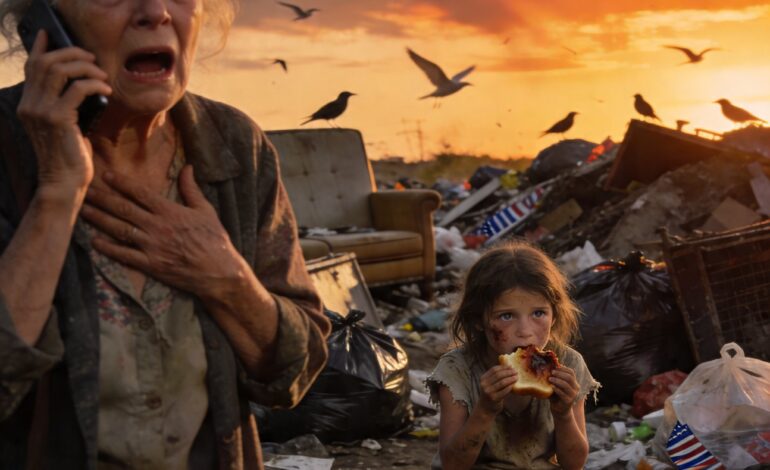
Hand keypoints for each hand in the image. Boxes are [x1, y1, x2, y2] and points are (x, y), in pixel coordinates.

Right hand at [17, 31, 111, 196]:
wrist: (65, 183)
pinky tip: (106, 90)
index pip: (31, 67)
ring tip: (102, 75)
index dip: (41, 48)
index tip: (50, 34)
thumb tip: (83, 83)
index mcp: (28, 105)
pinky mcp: (57, 118)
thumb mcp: (65, 125)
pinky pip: (78, 89)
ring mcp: (41, 111)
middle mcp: (29, 105)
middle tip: (92, 59)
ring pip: (60, 70)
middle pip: (46, 62)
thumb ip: (65, 104)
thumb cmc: (70, 156)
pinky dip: (95, 84)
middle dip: (72, 54)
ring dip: (85, 67)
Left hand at [80, 165, 244, 298]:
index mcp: (170, 211)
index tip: (106, 175)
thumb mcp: (206, 211)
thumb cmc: (215, 240)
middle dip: (103, 199)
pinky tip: (94, 242)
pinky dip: (108, 248)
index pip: (141, 193)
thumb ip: (192, 189)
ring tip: (83, 211)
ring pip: (119, 229)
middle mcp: (157, 226)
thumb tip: (187, 167)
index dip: (122, 183)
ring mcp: (152, 246)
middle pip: (123, 209)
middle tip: (84, 191)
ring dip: (99, 219)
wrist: (219, 271)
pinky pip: (124, 255)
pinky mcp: (151, 264)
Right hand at [477, 365, 516, 415]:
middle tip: (516, 371)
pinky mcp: (494, 398)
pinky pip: (505, 391)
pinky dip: (510, 387)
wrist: (485, 409)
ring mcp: (489, 392)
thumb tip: (509, 367)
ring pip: (502, 382)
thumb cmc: (491, 394)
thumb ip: (495, 377)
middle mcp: (484, 384)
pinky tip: (514, 385)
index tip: (511, 366)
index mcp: (483, 379)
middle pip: (498, 375)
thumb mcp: (490, 384)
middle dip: (508, 372)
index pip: (494, 369)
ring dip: (511, 378)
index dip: (503, 367)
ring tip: (517, 377)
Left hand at [549, 366, 578, 416]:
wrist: (559, 409)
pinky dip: (556, 389)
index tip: (555, 367)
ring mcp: (573, 395)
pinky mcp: (568, 401)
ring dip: (557, 380)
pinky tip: (551, 387)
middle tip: (551, 372)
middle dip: (560, 373)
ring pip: (566, 385)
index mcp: (574, 383)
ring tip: (550, 379)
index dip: (563, 368)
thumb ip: (556, 377)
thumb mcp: (557, 385)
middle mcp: (576, 388)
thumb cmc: (556, 395)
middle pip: (569, 377)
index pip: (571, 372)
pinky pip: (562, 393)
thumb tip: (551, 366)